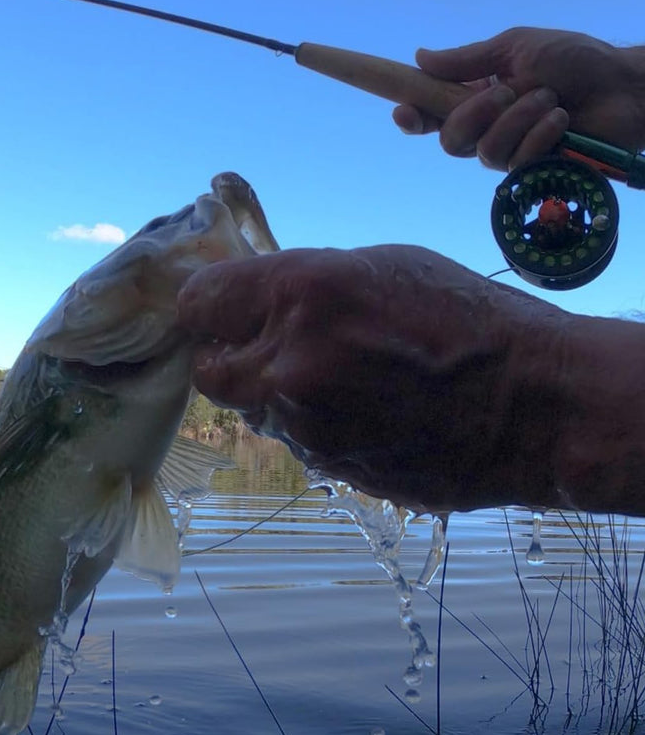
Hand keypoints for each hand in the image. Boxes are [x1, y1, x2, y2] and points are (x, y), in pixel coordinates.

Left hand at [177, 245, 585, 512]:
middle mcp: (289, 363)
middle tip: (268, 348)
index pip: (200, 302)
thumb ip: (303, 285)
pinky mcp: (326, 467)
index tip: (222, 309)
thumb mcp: (382, 266)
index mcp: (302, 295)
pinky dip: (309, 425)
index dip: (209, 305)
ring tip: (337, 381)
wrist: (534, 406)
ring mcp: (305, 424)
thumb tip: (255, 302)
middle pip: (209, 369)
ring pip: (251, 410)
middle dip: (230, 357)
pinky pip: (293, 441)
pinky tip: (361, 413)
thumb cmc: (469, 318)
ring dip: (273, 394)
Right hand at [393, 28, 644, 169]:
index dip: (412, 118)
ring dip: (518, 119)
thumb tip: (420, 57)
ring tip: (550, 99)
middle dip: (474, 114)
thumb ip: (469, 59)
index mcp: (477, 99)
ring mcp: (509, 153)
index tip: (403, 111)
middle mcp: (487, 130)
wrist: (623, 86)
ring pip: (484, 151)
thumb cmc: (576, 61)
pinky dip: (539, 134)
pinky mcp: (533, 170)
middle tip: (506, 91)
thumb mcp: (518, 48)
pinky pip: (517, 161)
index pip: (432, 116)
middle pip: (450, 140)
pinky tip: (561, 120)